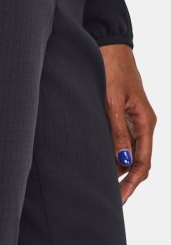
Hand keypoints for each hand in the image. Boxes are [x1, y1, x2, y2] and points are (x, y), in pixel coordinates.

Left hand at [100, 44, 155, 203]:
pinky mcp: (122, 114)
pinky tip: (98, 160)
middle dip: (124, 181)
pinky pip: (120, 139)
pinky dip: (111, 152)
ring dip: (116, 168)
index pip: (143, 162)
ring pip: (128, 151)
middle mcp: (142, 123)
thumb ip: (116, 131)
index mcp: (145, 122)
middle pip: (137, 161)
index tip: (119, 198)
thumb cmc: (111, 68)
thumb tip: (122, 162)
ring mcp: (133, 119)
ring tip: (99, 183)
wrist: (108, 45)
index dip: (131, 183)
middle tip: (108, 198)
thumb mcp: (112, 101)